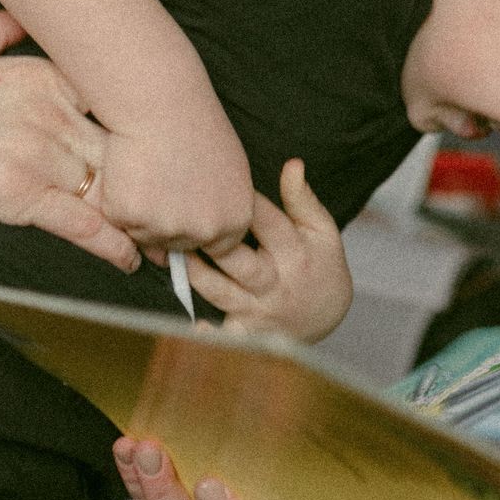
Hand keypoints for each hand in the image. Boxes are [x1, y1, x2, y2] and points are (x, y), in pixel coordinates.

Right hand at [0, 11, 138, 270]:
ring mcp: (35, 151)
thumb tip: (17, 15)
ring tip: (159, 237)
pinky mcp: (18, 193)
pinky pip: (81, 221)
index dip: (133, 128)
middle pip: (117, 145)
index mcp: (35, 73)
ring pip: (106, 185)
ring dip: (136, 214)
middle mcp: (45, 109)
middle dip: (145, 176)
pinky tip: (128, 258)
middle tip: (171, 202)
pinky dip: (110, 243)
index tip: (154, 149)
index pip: (108, 98)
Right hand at [95, 90, 255, 260]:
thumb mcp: (229, 172)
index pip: (216, 249)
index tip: (187, 206)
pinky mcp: (131, 218)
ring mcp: (167, 228)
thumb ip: (223, 209)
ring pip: (145, 236)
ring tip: (148, 171)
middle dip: (166, 222)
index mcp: (235, 222)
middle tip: (163, 181)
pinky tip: (130, 170)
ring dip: (141, 213)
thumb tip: (210, 238)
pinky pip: (119, 220)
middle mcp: (205, 232)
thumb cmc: (195, 128)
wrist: (162, 103)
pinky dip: (118, 199)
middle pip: (178, 246)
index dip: (197, 228)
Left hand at [188, 160, 353, 342]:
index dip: (242, 203)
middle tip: (184, 221)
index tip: (216, 182)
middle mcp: (275, 282)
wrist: (328, 315)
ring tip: (171, 251)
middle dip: (213, 244)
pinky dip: (208, 334)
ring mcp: (259, 310)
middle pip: (240, 262)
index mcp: (295, 252)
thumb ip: (303, 199)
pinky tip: (190, 325)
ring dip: (194, 274)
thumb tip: (292, 164)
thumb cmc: (319, 263)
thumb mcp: (321, 230)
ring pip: (221, 292)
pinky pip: (223, 335)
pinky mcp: (246, 331)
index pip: (267, 223)